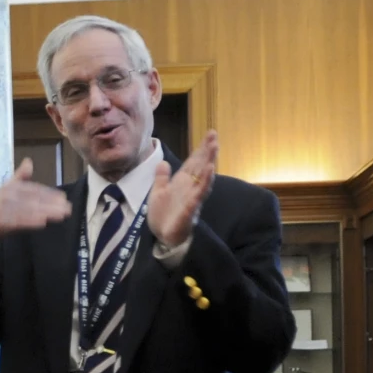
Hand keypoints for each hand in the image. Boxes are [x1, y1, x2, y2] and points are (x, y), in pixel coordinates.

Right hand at [0, 158, 72, 266]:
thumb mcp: (6, 191)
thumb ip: (20, 178)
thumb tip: (29, 161)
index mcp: (11, 187)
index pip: (34, 189)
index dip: (49, 193)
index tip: (64, 198)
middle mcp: (7, 194)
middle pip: (34, 199)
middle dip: (52, 203)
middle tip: (68, 209)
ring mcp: (3, 207)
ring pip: (29, 209)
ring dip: (46, 212)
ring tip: (61, 215)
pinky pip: (17, 221)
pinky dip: (30, 221)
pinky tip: (42, 223)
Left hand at [146, 131, 217, 249]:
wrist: (162, 238)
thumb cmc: (163, 217)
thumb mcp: (158, 193)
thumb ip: (161, 178)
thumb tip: (164, 162)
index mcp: (182, 183)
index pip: (193, 162)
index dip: (201, 148)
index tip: (210, 133)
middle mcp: (190, 187)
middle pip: (201, 165)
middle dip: (208, 150)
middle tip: (214, 134)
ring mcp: (192, 197)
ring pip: (203, 177)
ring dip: (209, 161)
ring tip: (214, 147)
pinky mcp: (190, 209)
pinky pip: (199, 194)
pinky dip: (204, 182)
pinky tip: (209, 171)